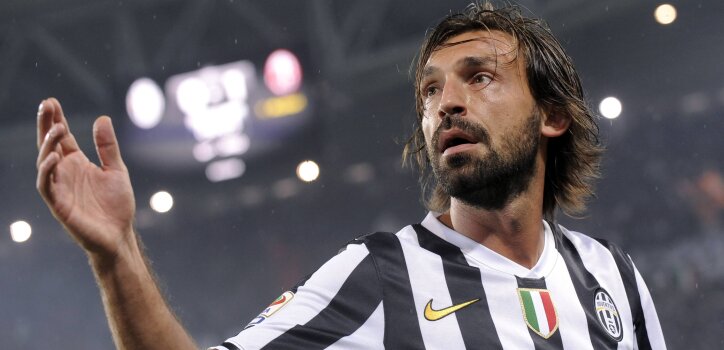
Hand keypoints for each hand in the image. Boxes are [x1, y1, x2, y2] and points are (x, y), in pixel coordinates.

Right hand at [36, 98, 135, 261]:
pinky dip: (47, 171)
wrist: (119, 235)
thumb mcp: (116, 170)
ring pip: (45, 162)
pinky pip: (46, 186)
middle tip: (46, 104)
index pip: (62, 138)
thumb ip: (108, 147)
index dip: (55, 120)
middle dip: (46, 125)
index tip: (51, 101)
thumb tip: (102, 118)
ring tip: (58, 128)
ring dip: (48, 144)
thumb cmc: (117, 205)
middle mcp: (65, 173)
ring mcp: (60, 188)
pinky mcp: (58, 204)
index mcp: (77, 164)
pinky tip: (54, 157)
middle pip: (49, 145)